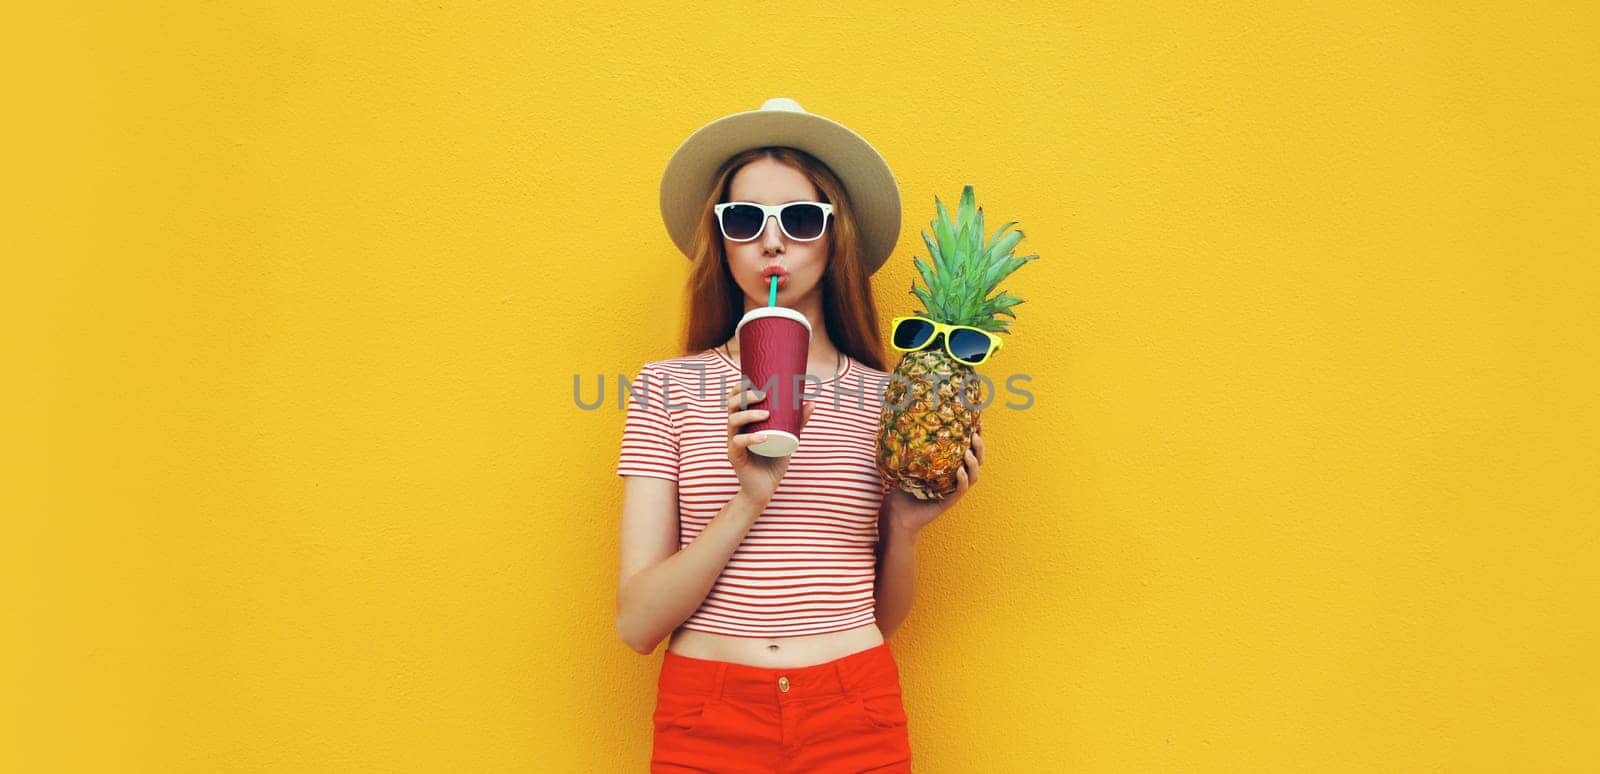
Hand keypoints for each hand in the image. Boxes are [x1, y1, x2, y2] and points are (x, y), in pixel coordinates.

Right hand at [725, 383, 815, 504]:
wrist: (764, 488)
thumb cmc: (773, 461)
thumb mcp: (788, 438)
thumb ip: (798, 422)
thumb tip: (812, 401)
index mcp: (743, 422)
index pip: (735, 399)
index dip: (740, 387)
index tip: (752, 379)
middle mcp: (735, 430)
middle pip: (731, 406)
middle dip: (745, 396)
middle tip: (763, 394)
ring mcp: (733, 443)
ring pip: (732, 422)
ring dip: (748, 415)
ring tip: (766, 414)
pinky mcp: (735, 457)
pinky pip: (737, 444)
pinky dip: (750, 438)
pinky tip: (762, 436)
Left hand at [883, 421, 983, 533]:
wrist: (897, 512)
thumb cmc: (902, 485)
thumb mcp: (909, 461)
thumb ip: (913, 445)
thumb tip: (906, 418)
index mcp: (951, 466)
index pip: (969, 449)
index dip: (976, 435)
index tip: (978, 420)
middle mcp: (956, 477)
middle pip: (977, 461)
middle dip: (980, 447)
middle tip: (975, 434)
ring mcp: (953, 490)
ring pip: (973, 476)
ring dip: (973, 463)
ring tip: (968, 452)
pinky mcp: (948, 502)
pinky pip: (960, 490)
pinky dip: (962, 480)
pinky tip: (959, 471)